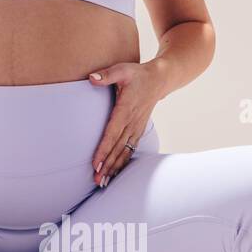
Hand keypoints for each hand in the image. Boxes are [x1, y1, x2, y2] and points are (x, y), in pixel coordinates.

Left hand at [88, 61, 163, 186]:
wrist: (160, 79)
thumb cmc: (137, 74)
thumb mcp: (122, 70)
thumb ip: (106, 75)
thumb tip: (91, 78)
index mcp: (126, 109)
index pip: (112, 133)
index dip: (104, 149)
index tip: (95, 163)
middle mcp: (132, 122)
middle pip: (118, 147)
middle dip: (107, 165)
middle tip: (97, 180)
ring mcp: (137, 127)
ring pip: (125, 151)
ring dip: (114, 167)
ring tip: (103, 182)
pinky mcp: (139, 129)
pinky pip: (130, 149)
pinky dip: (123, 162)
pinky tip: (115, 172)